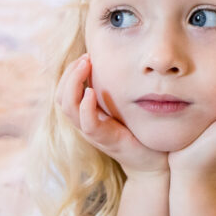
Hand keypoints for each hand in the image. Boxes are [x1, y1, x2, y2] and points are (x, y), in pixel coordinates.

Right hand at [57, 53, 168, 177]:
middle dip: (69, 73)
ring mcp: (93, 132)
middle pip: (61, 97)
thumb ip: (114, 88)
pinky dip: (85, 107)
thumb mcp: (123, 105)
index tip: (86, 55)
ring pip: (68, 108)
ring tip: (85, 66)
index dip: (70, 72)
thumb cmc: (139, 129)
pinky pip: (87, 124)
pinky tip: (91, 92)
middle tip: (85, 57)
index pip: (64, 91)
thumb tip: (118, 59)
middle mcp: (85, 122)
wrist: (154, 160)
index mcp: (86, 113)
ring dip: (74, 83)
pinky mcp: (105, 140)